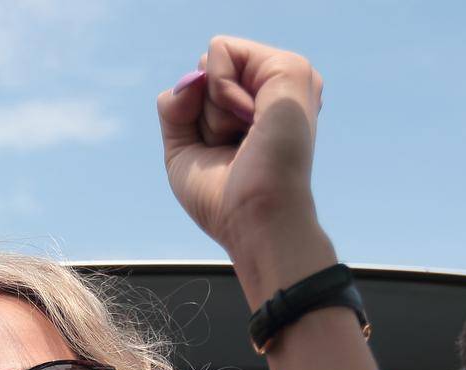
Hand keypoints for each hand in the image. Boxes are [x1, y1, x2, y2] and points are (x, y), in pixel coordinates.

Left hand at [158, 37, 324, 262]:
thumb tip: (194, 75)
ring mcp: (286, 78)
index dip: (196, 124)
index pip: (201, 89)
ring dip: (212, 111)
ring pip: (209, 63)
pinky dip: (219, 90)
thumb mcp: (183, 150)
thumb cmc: (224, 201)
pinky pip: (220, 50)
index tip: (226, 158)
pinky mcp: (290, 68)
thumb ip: (175, 106)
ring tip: (246, 140)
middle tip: (234, 149)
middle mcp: (276, 91)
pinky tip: (249, 121)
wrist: (255, 222)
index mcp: (260, 110)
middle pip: (202, 74)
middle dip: (203, 116)